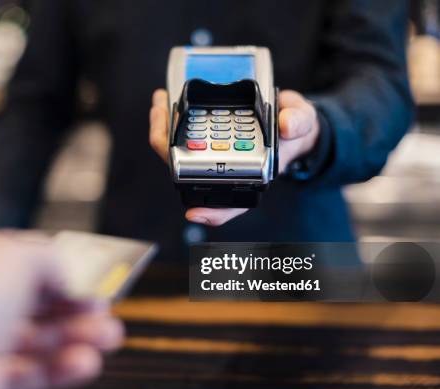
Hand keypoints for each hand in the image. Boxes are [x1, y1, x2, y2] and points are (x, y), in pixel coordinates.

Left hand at [149, 88, 318, 225]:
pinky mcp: (205, 140)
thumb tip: (286, 126)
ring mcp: (212, 156)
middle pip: (190, 171)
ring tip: (159, 102)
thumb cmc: (293, 130)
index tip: (193, 212)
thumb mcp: (302, 123)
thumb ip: (298, 123)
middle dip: (170, 147)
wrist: (289, 120)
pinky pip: (182, 135)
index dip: (213, 211)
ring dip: (165, 129)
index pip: (228, 202)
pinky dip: (172, 120)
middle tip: (162, 119)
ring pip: (180, 152)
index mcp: (250, 175)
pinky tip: (165, 101)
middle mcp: (225, 168)